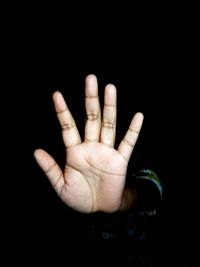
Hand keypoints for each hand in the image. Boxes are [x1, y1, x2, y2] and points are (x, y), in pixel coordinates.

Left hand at [34, 75, 143, 212]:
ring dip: (110, 107)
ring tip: (110, 88)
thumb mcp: (60, 185)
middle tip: (90, 79)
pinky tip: (138, 116)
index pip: (68, 126)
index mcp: (75, 151)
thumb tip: (36, 151)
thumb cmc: (79, 198)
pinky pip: (128, 144)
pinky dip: (133, 131)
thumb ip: (50, 168)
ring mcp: (106, 152)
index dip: (63, 111)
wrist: (98, 211)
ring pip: (109, 125)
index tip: (56, 94)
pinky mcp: (120, 161)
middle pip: (91, 118)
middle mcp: (91, 147)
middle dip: (90, 99)